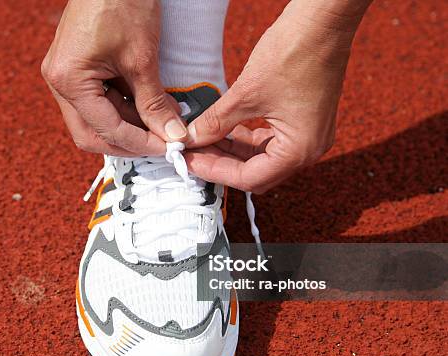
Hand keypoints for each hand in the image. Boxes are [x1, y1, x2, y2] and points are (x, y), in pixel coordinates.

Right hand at [42, 0, 186, 155]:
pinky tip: (148, 107)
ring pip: (96, 121)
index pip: (105, 129)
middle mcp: (59, 83)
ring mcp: (65, 76)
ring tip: (160, 122)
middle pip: (92, 134)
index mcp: (68, 79)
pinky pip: (98, 103)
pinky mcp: (77, 70)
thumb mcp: (142, 59)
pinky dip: (124, 109)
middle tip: (161, 143)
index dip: (140, 143)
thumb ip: (154, 103)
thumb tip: (172, 136)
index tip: (168, 148)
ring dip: (128, 126)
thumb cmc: (123, 2)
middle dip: (128, 142)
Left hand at [185, 0, 371, 192]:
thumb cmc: (296, 51)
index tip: (191, 161)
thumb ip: (216, 122)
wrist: (324, 19)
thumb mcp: (246, 93)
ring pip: (262, 157)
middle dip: (222, 163)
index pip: (250, 178)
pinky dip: (246, 138)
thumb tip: (192, 138)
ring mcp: (309, 135)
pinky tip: (224, 129)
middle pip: (257, 172)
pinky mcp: (304, 121)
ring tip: (203, 140)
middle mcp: (309, 149)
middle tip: (194, 153)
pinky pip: (270, 140)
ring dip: (232, 151)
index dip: (215, 171)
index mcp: (300, 150)